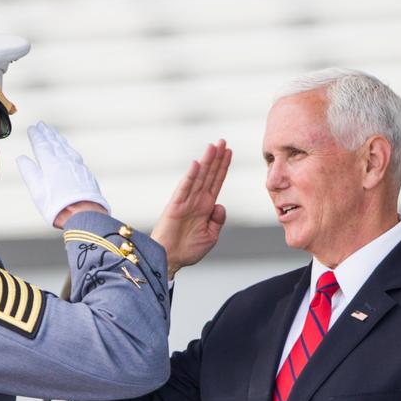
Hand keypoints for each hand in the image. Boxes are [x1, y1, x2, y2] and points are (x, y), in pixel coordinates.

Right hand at [16, 122, 109, 228]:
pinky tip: (68, 150)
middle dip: (47, 133)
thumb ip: (29, 172)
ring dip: (58, 139)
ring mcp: (77, 166)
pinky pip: (75, 155)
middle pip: (55, 143)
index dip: (36, 135)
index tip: (33, 128)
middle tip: (42, 124)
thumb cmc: (58, 207)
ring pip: (66, 148)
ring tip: (54, 133)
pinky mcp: (85, 173)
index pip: (42, 145)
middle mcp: (65, 161)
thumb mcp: (38, 191)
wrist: (85, 215)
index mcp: (51, 164)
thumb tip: (22, 158)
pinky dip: (68, 148)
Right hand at [151, 140, 231, 277]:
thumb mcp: (211, 236)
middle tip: (223, 141)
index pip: (216, 182)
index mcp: (206, 206)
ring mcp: (186, 201)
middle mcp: (197, 200)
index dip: (223, 167)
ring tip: (213, 146)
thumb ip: (218, 220)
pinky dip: (190, 176)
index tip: (229, 152)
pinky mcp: (175, 206)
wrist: (171, 259)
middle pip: (209, 175)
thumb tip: (221, 205)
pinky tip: (196, 164)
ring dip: (206, 162)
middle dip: (216, 158)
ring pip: (199, 177)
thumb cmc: (189, 250)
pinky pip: (184, 188)